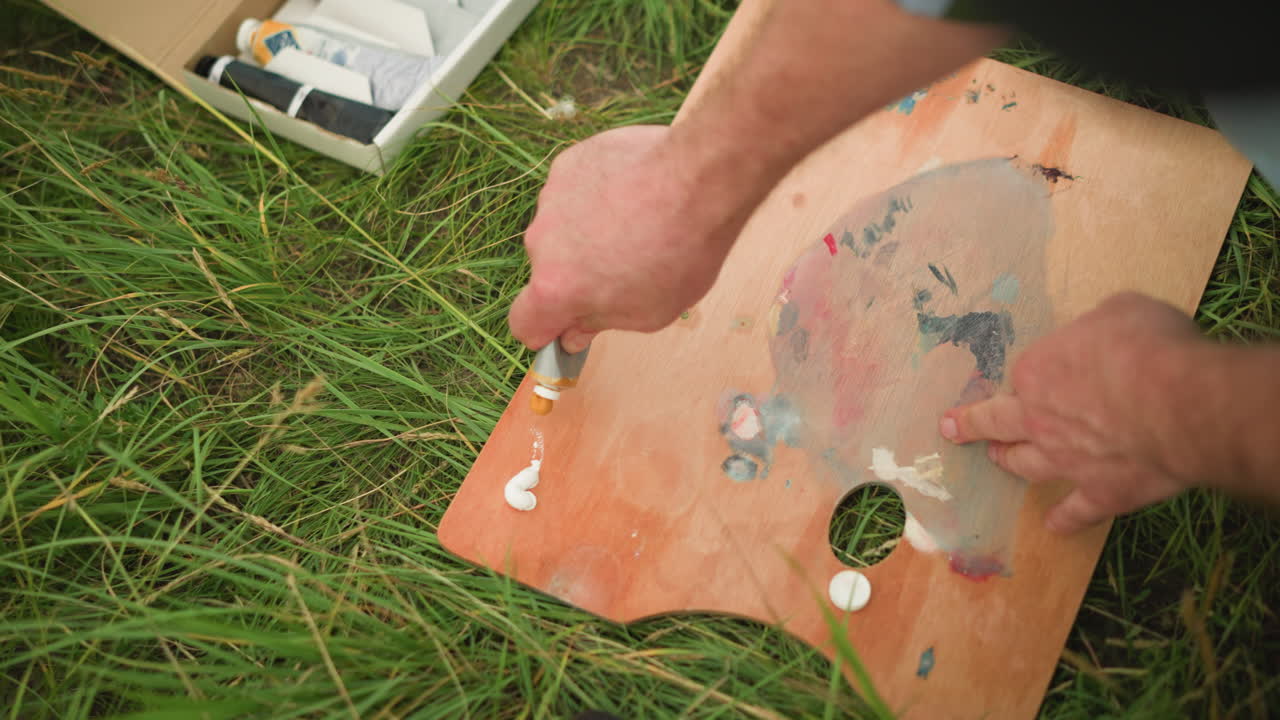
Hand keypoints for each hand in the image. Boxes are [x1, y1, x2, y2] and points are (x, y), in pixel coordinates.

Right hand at [509, 125, 745, 351]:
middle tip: (624, 267)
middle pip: (548, 271)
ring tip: (635, 223)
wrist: (698, 178)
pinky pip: (574, 191)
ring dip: (586, 233)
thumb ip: (601, 324)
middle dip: (576, 275)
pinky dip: (595, 196)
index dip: (546, 331)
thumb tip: (574, 333)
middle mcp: (541, 242)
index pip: (524, 323)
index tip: (568, 326)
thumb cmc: (680, 252)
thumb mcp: (649, 313)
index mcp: (555, 289)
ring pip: (561, 229)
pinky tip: (632, 192)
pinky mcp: (568, 165)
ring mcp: (551, 198)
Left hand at [938, 292, 1208, 533]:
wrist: (1179, 404)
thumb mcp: (1120, 311)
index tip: (1044, 370)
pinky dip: (1065, 519)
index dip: (1037, 372)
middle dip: (973, 426)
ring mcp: (1066, 460)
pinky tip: (1055, 526)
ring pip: (1026, 465)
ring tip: (1000, 461)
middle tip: (954, 429)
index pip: (1026, 373)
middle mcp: (1039, 419)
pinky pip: (1076, 511)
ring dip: (1010, 463)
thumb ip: (1100, 325)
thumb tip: (1106, 332)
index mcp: (1036, 372)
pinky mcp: (1101, 492)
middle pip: (998, 424)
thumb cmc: (1147, 346)